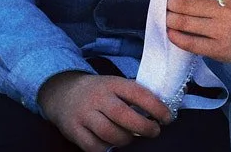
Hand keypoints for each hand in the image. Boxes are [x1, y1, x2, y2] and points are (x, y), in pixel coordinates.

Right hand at [38, 71, 170, 150]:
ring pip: (109, 133)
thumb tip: (164, 109)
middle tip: (155, 132)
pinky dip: (106, 148)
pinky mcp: (73, 130)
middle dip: (144, 127)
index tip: (167, 118)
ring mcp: (84, 114)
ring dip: (126, 139)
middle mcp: (98, 98)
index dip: (156, 107)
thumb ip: (134, 95)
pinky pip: (93, 146)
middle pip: (123, 115)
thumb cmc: (99, 91)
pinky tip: (113, 145)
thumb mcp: (116, 85)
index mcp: (113, 84)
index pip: (138, 94)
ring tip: (132, 138)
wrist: (63, 92)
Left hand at [166, 0, 230, 64]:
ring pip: (184, 22)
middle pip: (185, 4)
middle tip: (169, 1)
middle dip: (171, 1)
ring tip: (169, 15)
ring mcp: (221, 31)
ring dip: (170, 18)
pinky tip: (172, 31)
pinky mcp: (217, 50)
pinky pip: (189, 43)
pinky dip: (175, 36)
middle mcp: (226, 10)